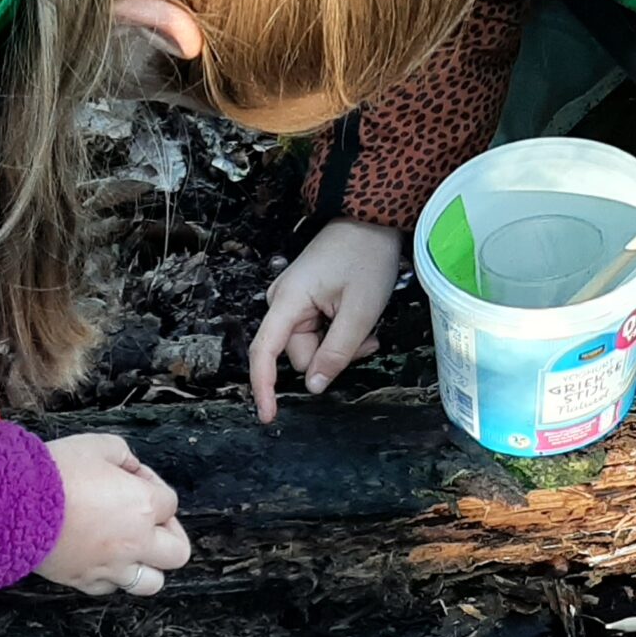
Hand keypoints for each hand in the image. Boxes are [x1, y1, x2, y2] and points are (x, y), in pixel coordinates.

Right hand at [39, 433, 190, 597]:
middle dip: (170, 536)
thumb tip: (129, 468)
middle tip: (151, 523)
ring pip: (150, 582)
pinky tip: (99, 558)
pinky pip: (109, 587)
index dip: (153, 487)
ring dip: (146, 566)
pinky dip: (110, 576)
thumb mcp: (97, 445)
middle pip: (177, 553)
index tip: (132, 479)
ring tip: (131, 551)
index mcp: (144, 506)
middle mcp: (135, 542)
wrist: (14, 504)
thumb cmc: (54, 473)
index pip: (170, 502)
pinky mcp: (83, 580)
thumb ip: (122, 456)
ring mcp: (110, 567)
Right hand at [249, 219, 403, 419]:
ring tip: (367, 326)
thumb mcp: (360, 310)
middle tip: (368, 340)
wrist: (371, 220)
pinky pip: (317, 332)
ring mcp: (292, 301)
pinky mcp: (303, 300)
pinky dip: (338, 333)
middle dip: (333, 356)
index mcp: (288, 301)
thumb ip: (337, 352)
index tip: (269, 416)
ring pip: (312, 346)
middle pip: (300, 354)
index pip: (263, 353)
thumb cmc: (366, 256)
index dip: (264, 388)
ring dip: (340, 345)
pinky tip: (357, 319)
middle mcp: (281, 302)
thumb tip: (314, 387)